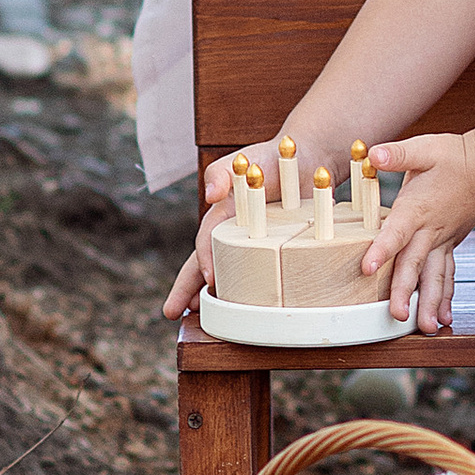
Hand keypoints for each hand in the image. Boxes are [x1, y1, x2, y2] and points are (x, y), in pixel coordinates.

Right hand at [163, 143, 268, 320]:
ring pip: (225, 272)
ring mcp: (249, 244)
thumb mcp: (241, 160)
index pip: (207, 242)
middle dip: (185, 288)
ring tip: (196, 315)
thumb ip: (221, 173)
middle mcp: (229, 234)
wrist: (303, 159)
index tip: (208, 280)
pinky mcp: (271, 249)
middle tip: (171, 312)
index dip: (205, 261)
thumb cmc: (265, 160)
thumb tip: (210, 194)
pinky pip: (256, 273)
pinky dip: (245, 291)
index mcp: (220, 217)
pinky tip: (244, 306)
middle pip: (203, 263)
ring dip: (209, 294)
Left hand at [363, 127, 474, 328]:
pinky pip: (448, 274)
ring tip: (427, 327)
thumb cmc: (455, 155)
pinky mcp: (451, 244)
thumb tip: (373, 153)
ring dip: (431, 303)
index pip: (396, 232)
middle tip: (397, 316)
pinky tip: (444, 317)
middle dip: (406, 292)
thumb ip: (397, 154)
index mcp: (417, 208)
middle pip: (415, 265)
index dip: (381, 250)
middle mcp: (431, 230)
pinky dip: (446, 296)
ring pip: (436, 276)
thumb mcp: (424, 148)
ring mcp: (444, 240)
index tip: (366, 268)